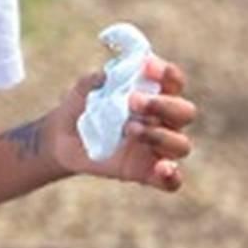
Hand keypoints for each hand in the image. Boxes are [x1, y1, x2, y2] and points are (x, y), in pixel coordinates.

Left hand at [46, 57, 196, 191]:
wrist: (62, 136)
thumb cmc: (81, 106)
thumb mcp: (85, 89)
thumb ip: (98, 79)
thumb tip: (108, 76)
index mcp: (156, 94)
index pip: (174, 81)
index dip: (167, 73)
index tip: (146, 66)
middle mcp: (164, 120)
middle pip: (185, 112)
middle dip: (163, 104)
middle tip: (132, 101)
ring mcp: (157, 148)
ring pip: (181, 145)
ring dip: (159, 135)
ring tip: (129, 129)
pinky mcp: (146, 172)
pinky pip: (171, 180)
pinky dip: (171, 176)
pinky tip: (162, 167)